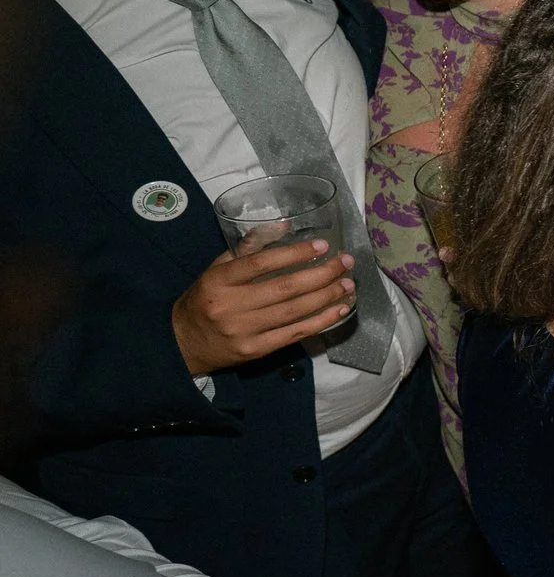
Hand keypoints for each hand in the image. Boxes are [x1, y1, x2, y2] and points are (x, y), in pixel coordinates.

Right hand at [171, 238, 357, 374]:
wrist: (183, 342)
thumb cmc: (205, 299)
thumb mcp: (217, 269)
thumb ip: (248, 248)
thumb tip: (284, 226)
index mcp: (219, 280)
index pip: (261, 264)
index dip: (294, 254)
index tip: (322, 246)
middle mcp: (231, 305)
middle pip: (285, 288)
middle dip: (322, 274)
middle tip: (346, 262)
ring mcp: (244, 331)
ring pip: (294, 311)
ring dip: (327, 296)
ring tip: (348, 283)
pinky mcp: (256, 350)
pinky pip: (295, 334)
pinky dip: (321, 321)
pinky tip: (340, 309)